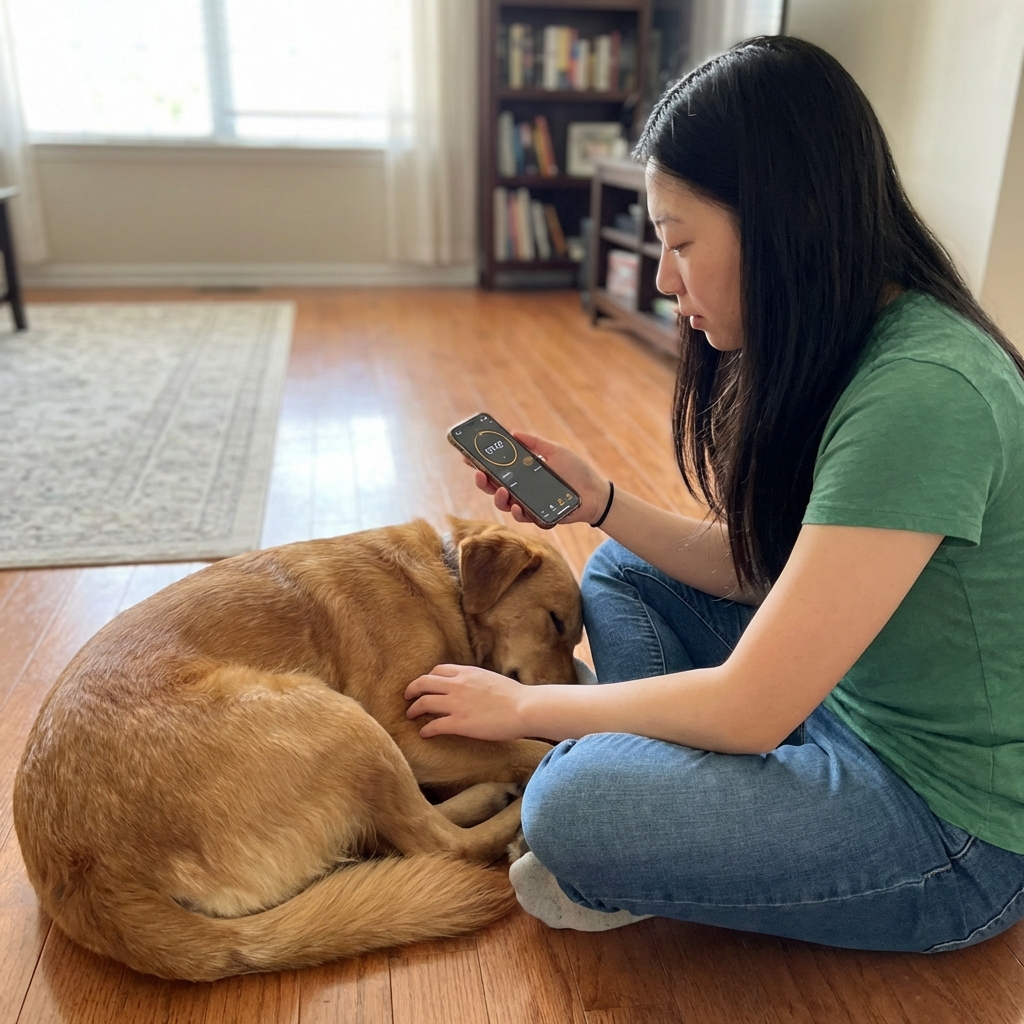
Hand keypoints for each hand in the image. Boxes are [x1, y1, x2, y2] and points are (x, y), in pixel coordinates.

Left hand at [405, 664, 529, 739]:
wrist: (524, 708)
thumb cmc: (515, 696)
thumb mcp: (491, 679)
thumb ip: (476, 681)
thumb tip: (472, 687)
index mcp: (467, 672)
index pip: (437, 671)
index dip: (427, 678)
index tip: (425, 686)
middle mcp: (457, 685)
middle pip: (424, 683)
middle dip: (412, 690)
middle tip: (407, 697)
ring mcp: (456, 704)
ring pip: (424, 702)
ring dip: (414, 709)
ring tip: (410, 715)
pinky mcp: (459, 723)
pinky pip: (434, 725)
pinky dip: (425, 729)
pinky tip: (424, 733)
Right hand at [469, 431, 609, 526]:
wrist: (595, 493)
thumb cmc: (576, 471)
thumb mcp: (555, 451)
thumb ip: (535, 443)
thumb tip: (513, 432)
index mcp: (522, 472)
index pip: (496, 468)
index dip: (480, 464)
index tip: (467, 456)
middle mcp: (521, 489)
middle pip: (493, 487)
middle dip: (482, 481)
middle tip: (478, 473)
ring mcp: (528, 503)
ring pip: (503, 504)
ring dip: (498, 498)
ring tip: (501, 490)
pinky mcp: (538, 517)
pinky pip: (522, 516)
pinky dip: (517, 512)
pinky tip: (516, 506)